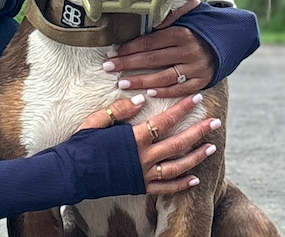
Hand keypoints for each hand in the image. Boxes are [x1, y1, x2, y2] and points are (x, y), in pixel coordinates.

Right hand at [77, 93, 219, 194]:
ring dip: (196, 157)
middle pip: (178, 143)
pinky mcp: (140, 187)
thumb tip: (140, 98)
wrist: (70, 174)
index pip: (165, 120)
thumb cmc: (81, 144)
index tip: (196, 97)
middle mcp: (144, 157)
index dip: (182, 108)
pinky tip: (194, 179)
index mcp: (134, 138)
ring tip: (211, 148)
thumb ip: (120, 109)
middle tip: (214, 122)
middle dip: (199, 131)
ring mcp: (143, 174)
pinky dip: (182, 184)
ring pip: (177, 166)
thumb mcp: (96, 120)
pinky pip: (166, 188)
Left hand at [103, 0, 215, 97]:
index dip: (129, 48)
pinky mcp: (203, 81)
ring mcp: (196, 68)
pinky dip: (164, 91)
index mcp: (182, 33)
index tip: (112, 53)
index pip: (149, 42)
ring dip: (141, 81)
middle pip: (152, 60)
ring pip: (163, 77)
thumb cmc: (203, 24)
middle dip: (127, 64)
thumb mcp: (190, 11)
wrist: (233, 38)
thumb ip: (171, 12)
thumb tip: (152, 17)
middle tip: (108, 68)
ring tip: (122, 83)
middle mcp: (189, 51)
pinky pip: (180, 89)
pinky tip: (148, 93)